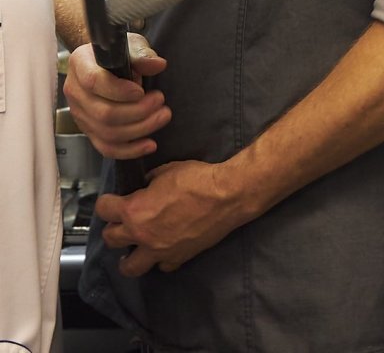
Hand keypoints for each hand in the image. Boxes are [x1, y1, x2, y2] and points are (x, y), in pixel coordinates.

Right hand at [63, 35, 170, 158]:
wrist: (106, 63)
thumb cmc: (119, 53)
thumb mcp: (131, 44)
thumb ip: (142, 54)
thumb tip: (158, 65)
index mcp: (80, 64)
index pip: (94, 82)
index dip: (119, 90)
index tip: (142, 90)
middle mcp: (75, 91)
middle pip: (103, 113)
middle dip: (138, 111)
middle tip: (161, 101)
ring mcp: (80, 114)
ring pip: (106, 132)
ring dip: (140, 129)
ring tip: (163, 115)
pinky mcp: (89, 130)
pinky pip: (105, 147)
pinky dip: (129, 150)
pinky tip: (150, 145)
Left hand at [95, 159, 250, 276]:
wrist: (228, 195)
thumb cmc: (198, 179)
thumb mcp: (168, 170)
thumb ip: (150, 181)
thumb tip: (145, 185)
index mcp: (134, 210)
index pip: (103, 209)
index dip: (107, 202)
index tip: (113, 200)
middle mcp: (141, 234)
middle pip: (110, 239)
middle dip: (114, 228)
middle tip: (125, 222)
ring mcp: (159, 250)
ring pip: (129, 266)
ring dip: (129, 256)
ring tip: (136, 247)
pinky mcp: (178, 257)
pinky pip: (162, 266)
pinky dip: (161, 258)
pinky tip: (166, 248)